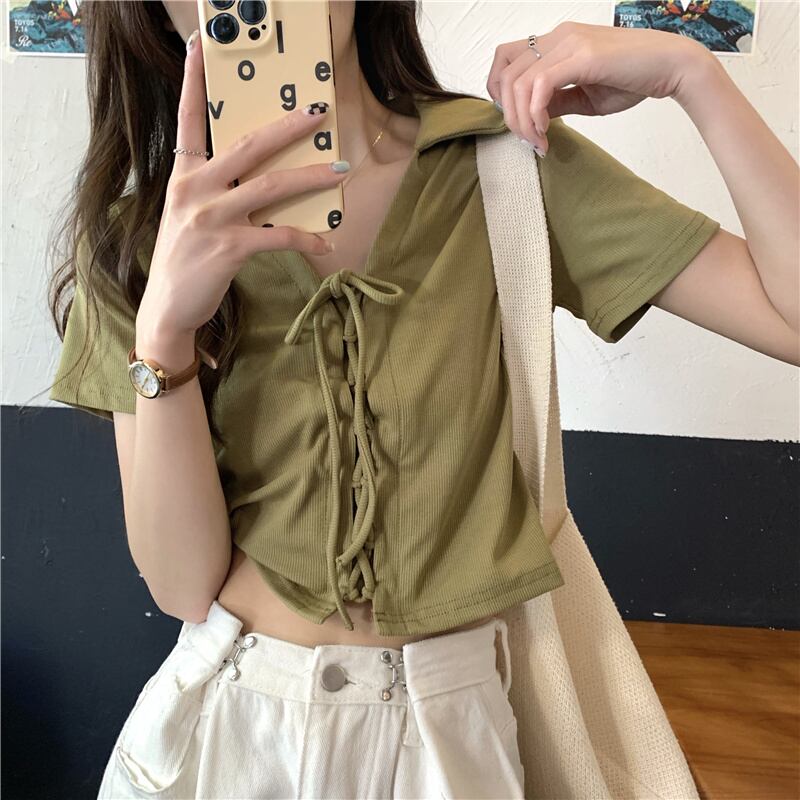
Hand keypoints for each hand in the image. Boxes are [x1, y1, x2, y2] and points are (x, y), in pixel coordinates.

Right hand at [137, 29, 347, 340]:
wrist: (168, 306)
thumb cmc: (184, 259)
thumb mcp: (188, 215)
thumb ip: (213, 190)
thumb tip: (259, 177)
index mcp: (182, 176)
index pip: (188, 119)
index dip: (193, 81)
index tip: (202, 45)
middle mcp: (194, 190)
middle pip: (247, 146)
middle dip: (286, 127)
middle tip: (316, 113)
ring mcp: (211, 218)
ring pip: (271, 186)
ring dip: (310, 177)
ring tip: (339, 170)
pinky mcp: (229, 248)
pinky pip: (278, 235)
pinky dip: (305, 239)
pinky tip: (324, 244)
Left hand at [486, 20, 709, 152]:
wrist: (672, 67)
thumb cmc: (634, 79)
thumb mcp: (584, 96)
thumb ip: (557, 101)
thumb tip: (532, 117)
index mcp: (557, 42)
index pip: (506, 61)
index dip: (500, 94)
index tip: (518, 122)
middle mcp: (559, 36)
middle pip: (506, 75)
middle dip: (510, 116)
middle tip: (529, 141)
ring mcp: (570, 42)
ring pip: (519, 82)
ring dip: (522, 120)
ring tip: (539, 141)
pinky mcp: (584, 55)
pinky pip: (541, 85)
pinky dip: (536, 113)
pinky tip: (547, 130)